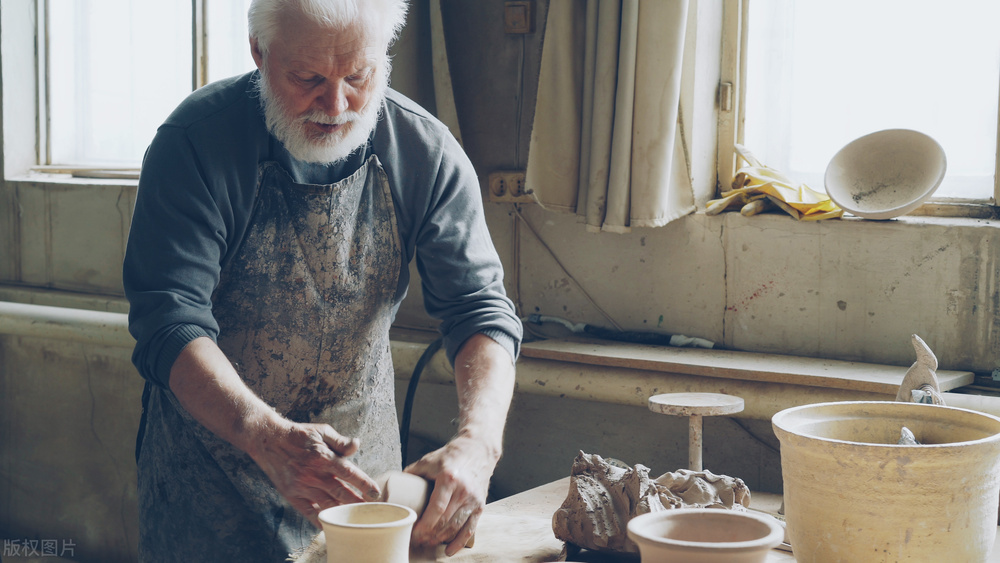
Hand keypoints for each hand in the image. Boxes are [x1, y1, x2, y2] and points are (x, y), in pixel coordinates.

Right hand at [248, 420, 381, 526]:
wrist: (269, 440)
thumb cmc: (299, 434)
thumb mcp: (322, 431)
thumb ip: (340, 441)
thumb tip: (357, 445)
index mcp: (323, 456)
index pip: (349, 473)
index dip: (364, 484)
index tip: (376, 492)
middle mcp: (313, 473)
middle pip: (341, 492)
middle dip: (358, 502)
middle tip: (371, 510)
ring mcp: (302, 486)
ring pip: (327, 504)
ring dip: (343, 511)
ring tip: (356, 517)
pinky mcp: (292, 494)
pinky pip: (308, 512)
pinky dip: (320, 520)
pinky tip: (331, 524)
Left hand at [405, 435, 498, 555]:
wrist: (477, 450)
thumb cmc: (451, 456)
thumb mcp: (429, 460)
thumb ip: (412, 473)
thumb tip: (394, 486)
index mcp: (449, 479)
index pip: (436, 508)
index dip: (424, 524)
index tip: (414, 532)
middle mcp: (463, 491)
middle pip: (444, 521)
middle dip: (429, 534)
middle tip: (416, 540)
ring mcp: (473, 500)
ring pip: (455, 527)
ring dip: (440, 539)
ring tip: (427, 543)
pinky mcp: (480, 506)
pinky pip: (469, 529)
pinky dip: (459, 542)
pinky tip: (448, 550)